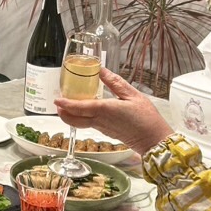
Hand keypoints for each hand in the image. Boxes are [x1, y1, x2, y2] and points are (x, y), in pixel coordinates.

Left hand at [54, 68, 174, 155]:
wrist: (153, 139)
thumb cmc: (146, 117)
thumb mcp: (132, 94)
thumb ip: (114, 82)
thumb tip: (101, 70)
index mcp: (105, 110)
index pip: (79, 107)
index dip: (66, 104)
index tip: (57, 99)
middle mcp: (100, 121)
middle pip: (74, 120)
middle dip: (63, 112)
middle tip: (58, 102)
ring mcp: (102, 129)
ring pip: (80, 123)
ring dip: (70, 115)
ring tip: (68, 105)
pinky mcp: (106, 132)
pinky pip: (89, 125)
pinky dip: (81, 118)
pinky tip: (85, 110)